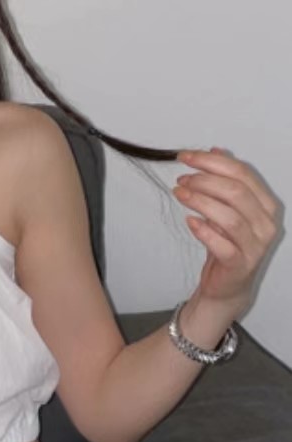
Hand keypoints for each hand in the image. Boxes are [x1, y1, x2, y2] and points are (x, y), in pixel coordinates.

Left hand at [173, 147, 279, 312]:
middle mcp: (265, 224)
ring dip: (201, 202)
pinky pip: (222, 245)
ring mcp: (255, 246)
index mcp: (266, 205)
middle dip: (205, 181)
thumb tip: (215, 150)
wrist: (227, 287)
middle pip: (236, 192)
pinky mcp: (239, 265)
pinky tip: (189, 221)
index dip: (212, 162)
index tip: (186, 157)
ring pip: (229, 216)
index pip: (242, 174)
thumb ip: (225, 182)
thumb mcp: (225, 210)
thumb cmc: (227, 246)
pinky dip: (204, 231)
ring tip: (180, 194)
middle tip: (182, 179)